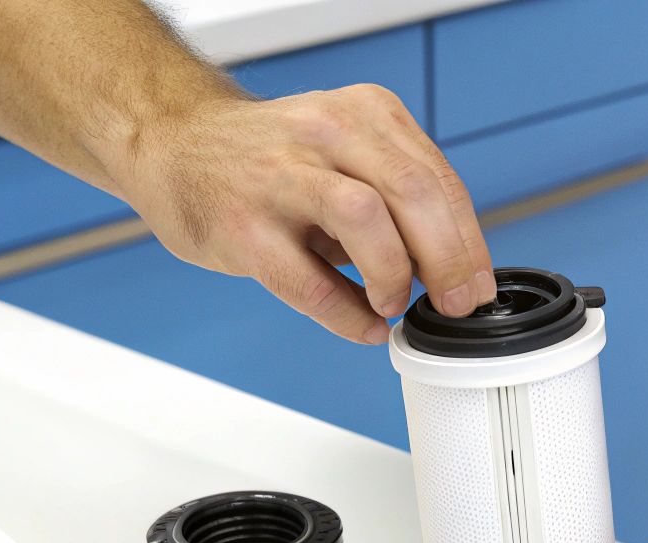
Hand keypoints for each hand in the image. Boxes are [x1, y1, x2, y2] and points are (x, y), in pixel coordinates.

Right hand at [104, 83, 495, 343]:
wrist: (172, 144)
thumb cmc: (266, 159)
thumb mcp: (342, 151)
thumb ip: (394, 196)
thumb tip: (449, 267)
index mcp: (363, 114)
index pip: (436, 178)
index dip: (468, 242)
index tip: (476, 286)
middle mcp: (326, 132)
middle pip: (412, 192)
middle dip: (447, 260)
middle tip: (454, 304)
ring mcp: (279, 176)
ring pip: (365, 218)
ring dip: (394, 274)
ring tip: (393, 303)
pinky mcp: (242, 225)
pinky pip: (308, 279)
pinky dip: (346, 313)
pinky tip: (363, 324)